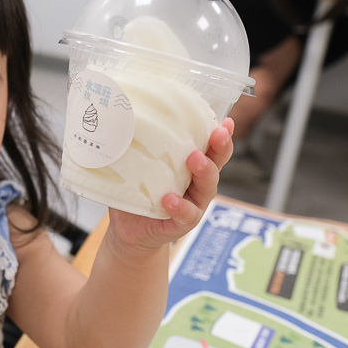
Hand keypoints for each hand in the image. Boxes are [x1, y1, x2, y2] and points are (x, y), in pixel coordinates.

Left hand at [106, 119, 234, 250]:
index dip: (220, 135)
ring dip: (204, 172)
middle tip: (217, 134)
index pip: (210, 148)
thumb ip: (136, 147)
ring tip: (195, 159)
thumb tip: (120, 118)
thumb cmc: (136, 192)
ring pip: (207, 188)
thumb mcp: (137, 167)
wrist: (128, 229)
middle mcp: (197, 184)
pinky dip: (180, 206)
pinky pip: (186, 215)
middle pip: (216, 164)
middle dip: (219, 148)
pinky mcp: (181, 224)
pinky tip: (170, 199)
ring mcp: (192, 204)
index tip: (226, 121)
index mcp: (190, 167)